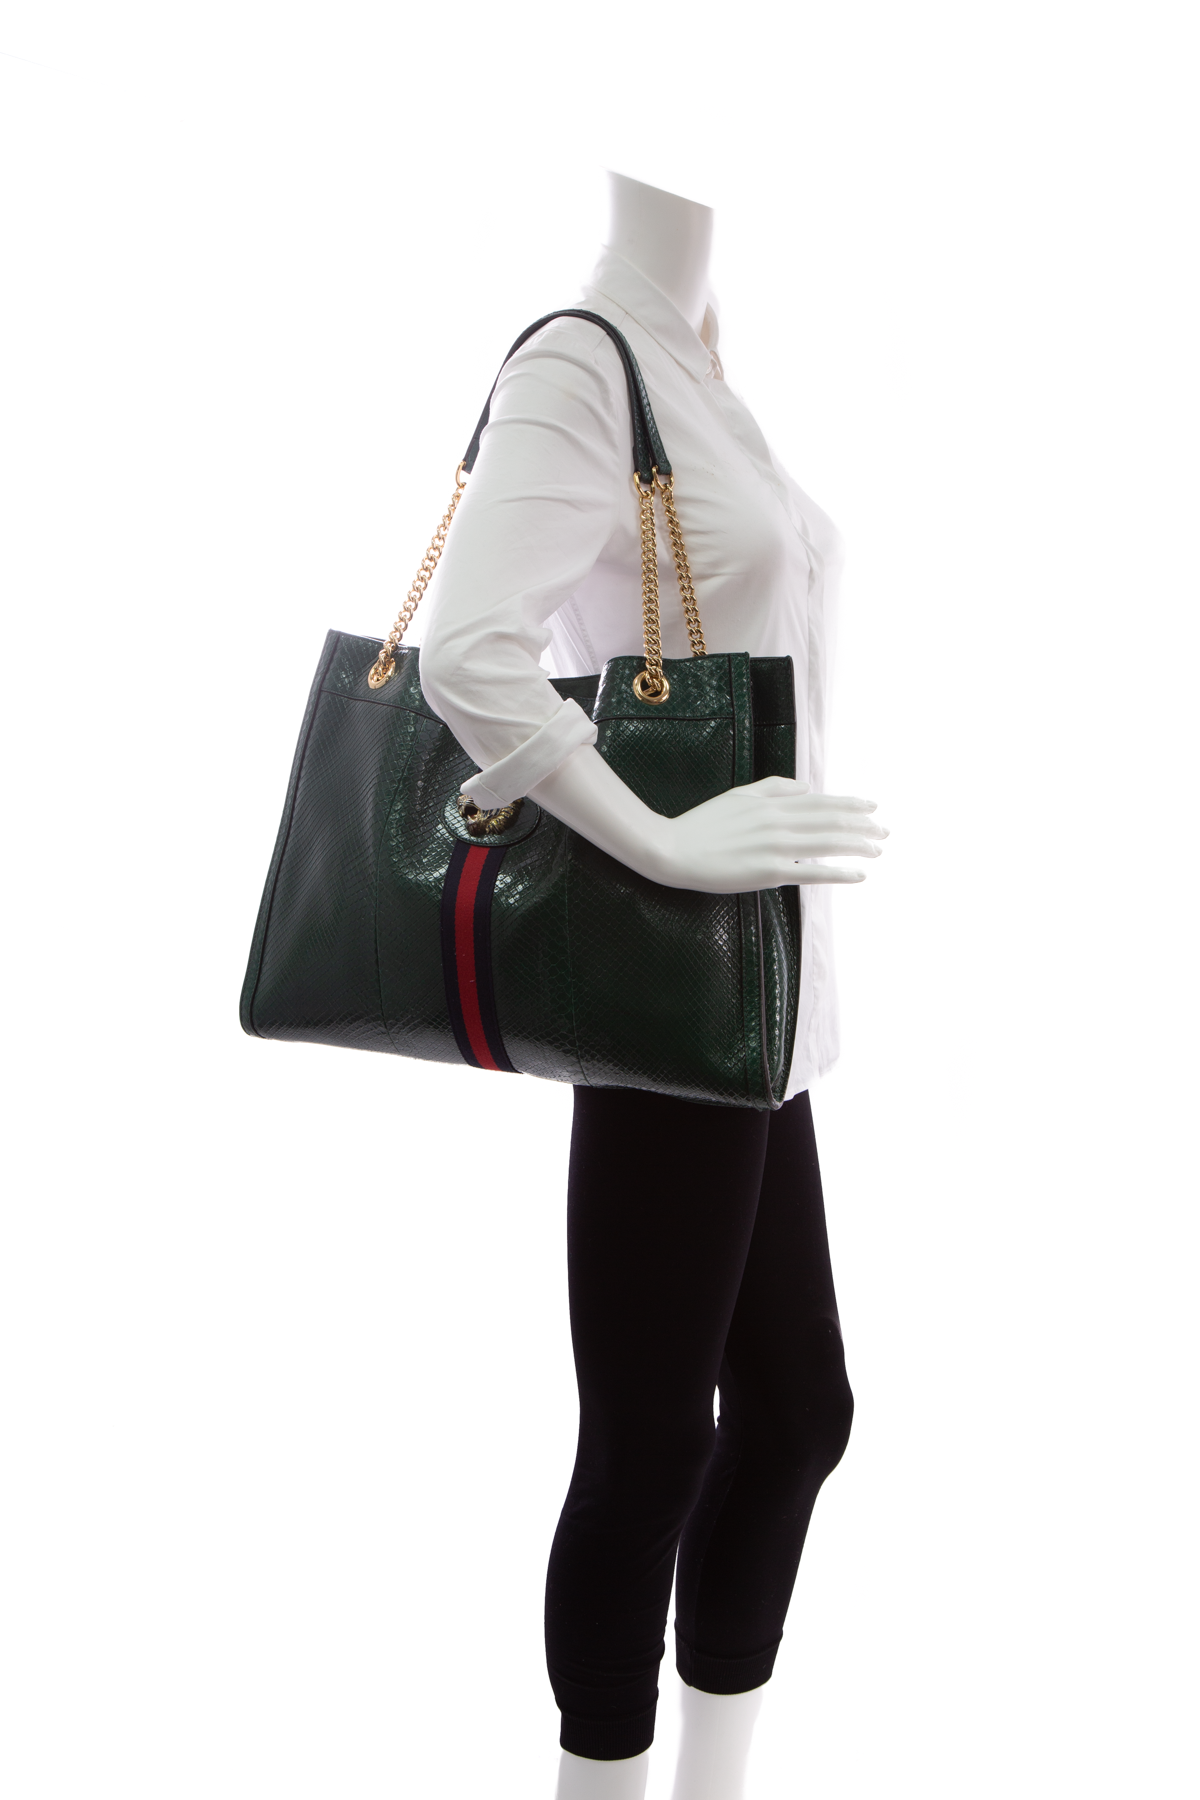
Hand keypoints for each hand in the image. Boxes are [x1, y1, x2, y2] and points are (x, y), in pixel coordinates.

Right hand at [647, 777, 886, 893]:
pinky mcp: (769, 873)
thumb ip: (773, 789)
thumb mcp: (739, 795)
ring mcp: (776, 848)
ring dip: (858, 845)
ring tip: (878, 849)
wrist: (673, 849)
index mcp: (772, 804)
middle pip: (832, 821)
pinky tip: (859, 874)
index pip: (822, 802)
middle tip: (885, 831)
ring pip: (829, 843)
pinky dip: (840, 872)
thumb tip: (806, 787)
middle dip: (864, 825)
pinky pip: (813, 873)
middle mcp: (779, 823)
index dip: (852, 804)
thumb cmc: (703, 824)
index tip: (874, 807)